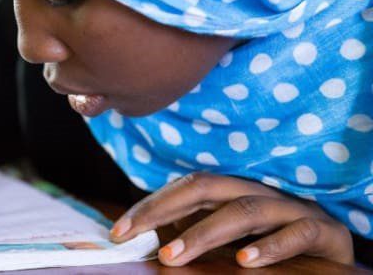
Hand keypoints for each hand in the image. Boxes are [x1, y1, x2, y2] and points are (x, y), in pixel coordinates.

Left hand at [109, 173, 353, 267]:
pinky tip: (245, 261)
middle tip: (131, 236)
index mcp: (233, 192)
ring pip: (244, 210)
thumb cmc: (271, 243)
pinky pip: (298, 232)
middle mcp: (256, 192)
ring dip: (204, 233)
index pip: (184, 189)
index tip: (117, 232)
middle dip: (164, 209)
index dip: (150, 206)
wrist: (332, 252)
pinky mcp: (321, 230)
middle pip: (206, 187)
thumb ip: (194, 234)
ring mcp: (288, 208)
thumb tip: (150, 243)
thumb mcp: (228, 238)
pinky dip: (271, 246)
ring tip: (174, 257)